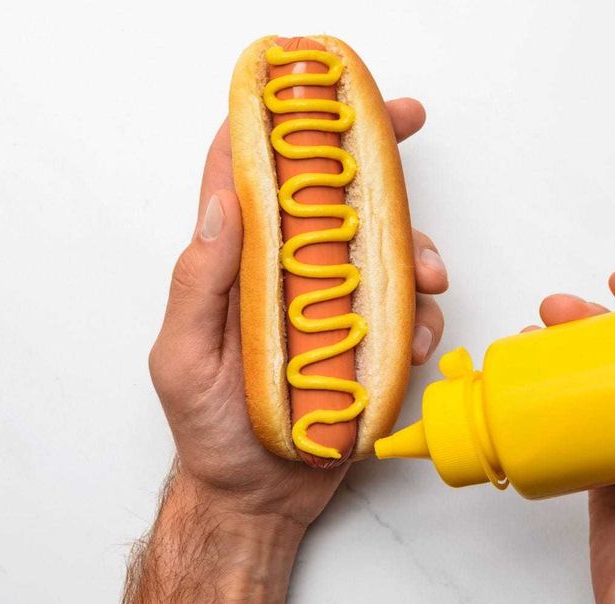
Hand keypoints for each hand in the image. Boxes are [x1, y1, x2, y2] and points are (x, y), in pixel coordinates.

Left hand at [147, 97, 446, 527]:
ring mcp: (332, 309)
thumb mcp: (183, 358)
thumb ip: (200, 282)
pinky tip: (418, 338)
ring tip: (432, 277)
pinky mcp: (366, 345)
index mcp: (237, 267)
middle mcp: (288, 276)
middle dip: (372, 155)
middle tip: (407, 123)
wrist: (256, 501)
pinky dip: (423, 318)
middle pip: (332, 198)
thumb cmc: (208, 433)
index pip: (251, 177)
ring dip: (416, 249)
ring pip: (383, 252)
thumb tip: (222, 203)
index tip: (310, 91)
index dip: (278, 125)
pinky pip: (406, 315)